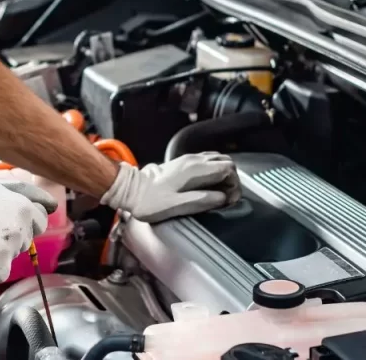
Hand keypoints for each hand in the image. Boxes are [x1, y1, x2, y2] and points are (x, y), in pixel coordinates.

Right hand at [0, 176, 57, 282]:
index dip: (23, 223)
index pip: (40, 223)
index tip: (5, 223)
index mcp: (24, 207)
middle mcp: (21, 228)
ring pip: (12, 258)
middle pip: (25, 242)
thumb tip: (51, 205)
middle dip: (10, 239)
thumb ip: (28, 194)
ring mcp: (10, 248)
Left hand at [100, 152, 240, 222]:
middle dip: (232, 178)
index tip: (229, 199)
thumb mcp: (178, 205)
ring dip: (223, 175)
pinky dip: (213, 172)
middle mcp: (193, 160)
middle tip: (227, 197)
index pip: (228, 167)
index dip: (234, 184)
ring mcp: (187, 160)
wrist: (130, 190)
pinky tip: (208, 186)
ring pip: (216, 160)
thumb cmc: (151, 201)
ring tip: (219, 193)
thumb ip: (202, 201)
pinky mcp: (182, 164)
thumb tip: (222, 198)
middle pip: (225, 161)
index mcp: (195, 169)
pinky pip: (206, 162)